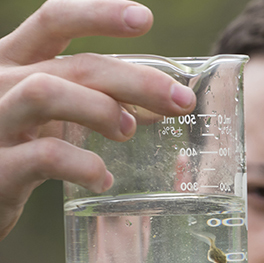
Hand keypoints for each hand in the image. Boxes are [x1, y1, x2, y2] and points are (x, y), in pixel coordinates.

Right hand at [0, 0, 195, 240]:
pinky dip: (85, 167)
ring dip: (102, 110)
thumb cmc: (15, 148)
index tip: (144, 19)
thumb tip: (156, 106)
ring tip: (129, 132)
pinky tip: (103, 180)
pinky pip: (46, 157)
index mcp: (15, 63)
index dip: (99, 14)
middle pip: (75, 64)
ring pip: (48, 94)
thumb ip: (92, 102)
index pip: (55, 21)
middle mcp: (0, 83)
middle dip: (135, 80)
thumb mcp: (50, 116)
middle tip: (180, 101)